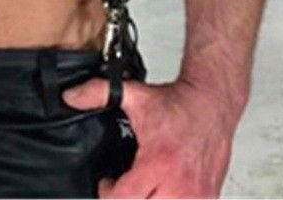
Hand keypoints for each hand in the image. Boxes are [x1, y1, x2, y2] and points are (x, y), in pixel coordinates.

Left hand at [62, 76, 235, 197]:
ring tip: (140, 192)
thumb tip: (70, 97)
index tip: (105, 183)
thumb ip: (98, 93)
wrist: (211, 103)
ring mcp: (196, 197)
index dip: (107, 195)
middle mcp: (179, 186)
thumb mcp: (133, 94)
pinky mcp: (207, 199)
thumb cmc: (178, 105)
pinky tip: (160, 193)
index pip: (125, 199)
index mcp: (158, 163)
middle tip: (121, 190)